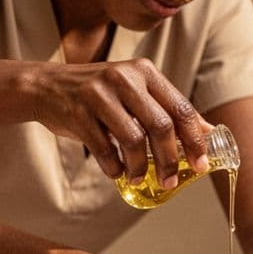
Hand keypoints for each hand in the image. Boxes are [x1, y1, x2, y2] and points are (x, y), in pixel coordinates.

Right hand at [35, 58, 210, 186]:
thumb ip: (166, 108)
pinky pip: (104, 149)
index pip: (180, 108)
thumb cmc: (99, 94)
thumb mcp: (135, 91)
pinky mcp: (78, 112)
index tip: (201, 165)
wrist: (45, 85)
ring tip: (139, 179)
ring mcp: (99, 94)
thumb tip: (206, 132)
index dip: (195, 140)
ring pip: (133, 140)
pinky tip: (117, 172)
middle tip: (170, 182)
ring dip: (140, 167)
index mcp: (145, 72)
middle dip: (169, 160)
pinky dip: (114, 167)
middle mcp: (124, 78)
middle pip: (161, 126)